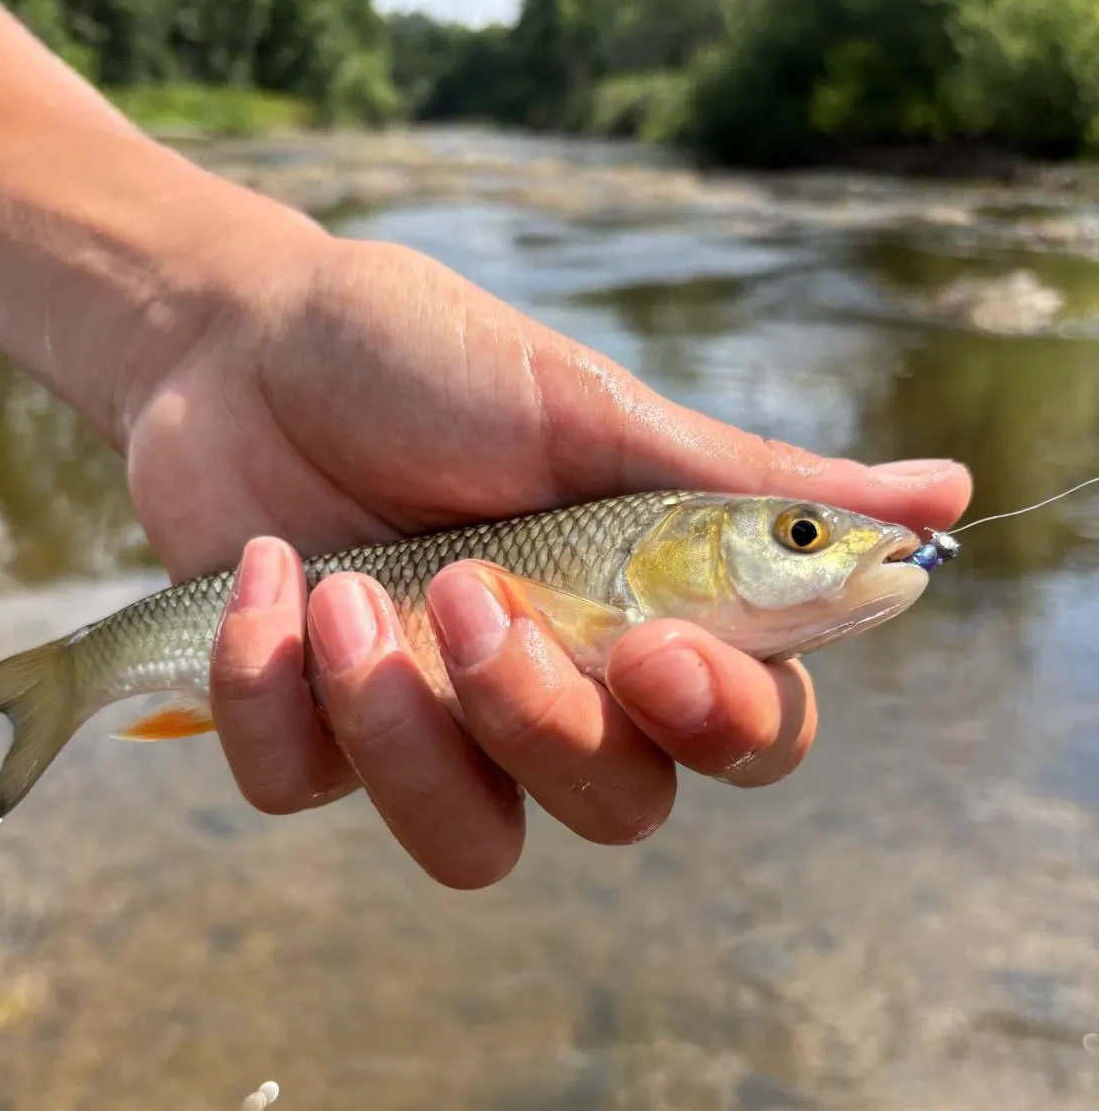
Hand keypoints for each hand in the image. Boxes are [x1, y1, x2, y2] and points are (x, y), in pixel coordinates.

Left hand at [124, 229, 970, 888]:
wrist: (238, 342)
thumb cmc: (421, 356)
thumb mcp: (582, 403)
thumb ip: (741, 476)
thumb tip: (945, 501)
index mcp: (643, 604)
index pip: (746, 730)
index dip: (724, 725)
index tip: (654, 648)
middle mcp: (554, 684)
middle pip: (615, 805)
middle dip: (544, 722)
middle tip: (471, 588)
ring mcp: (433, 721)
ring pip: (469, 842)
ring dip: (399, 729)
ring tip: (345, 592)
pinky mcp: (317, 732)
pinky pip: (308, 790)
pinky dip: (274, 691)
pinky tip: (258, 578)